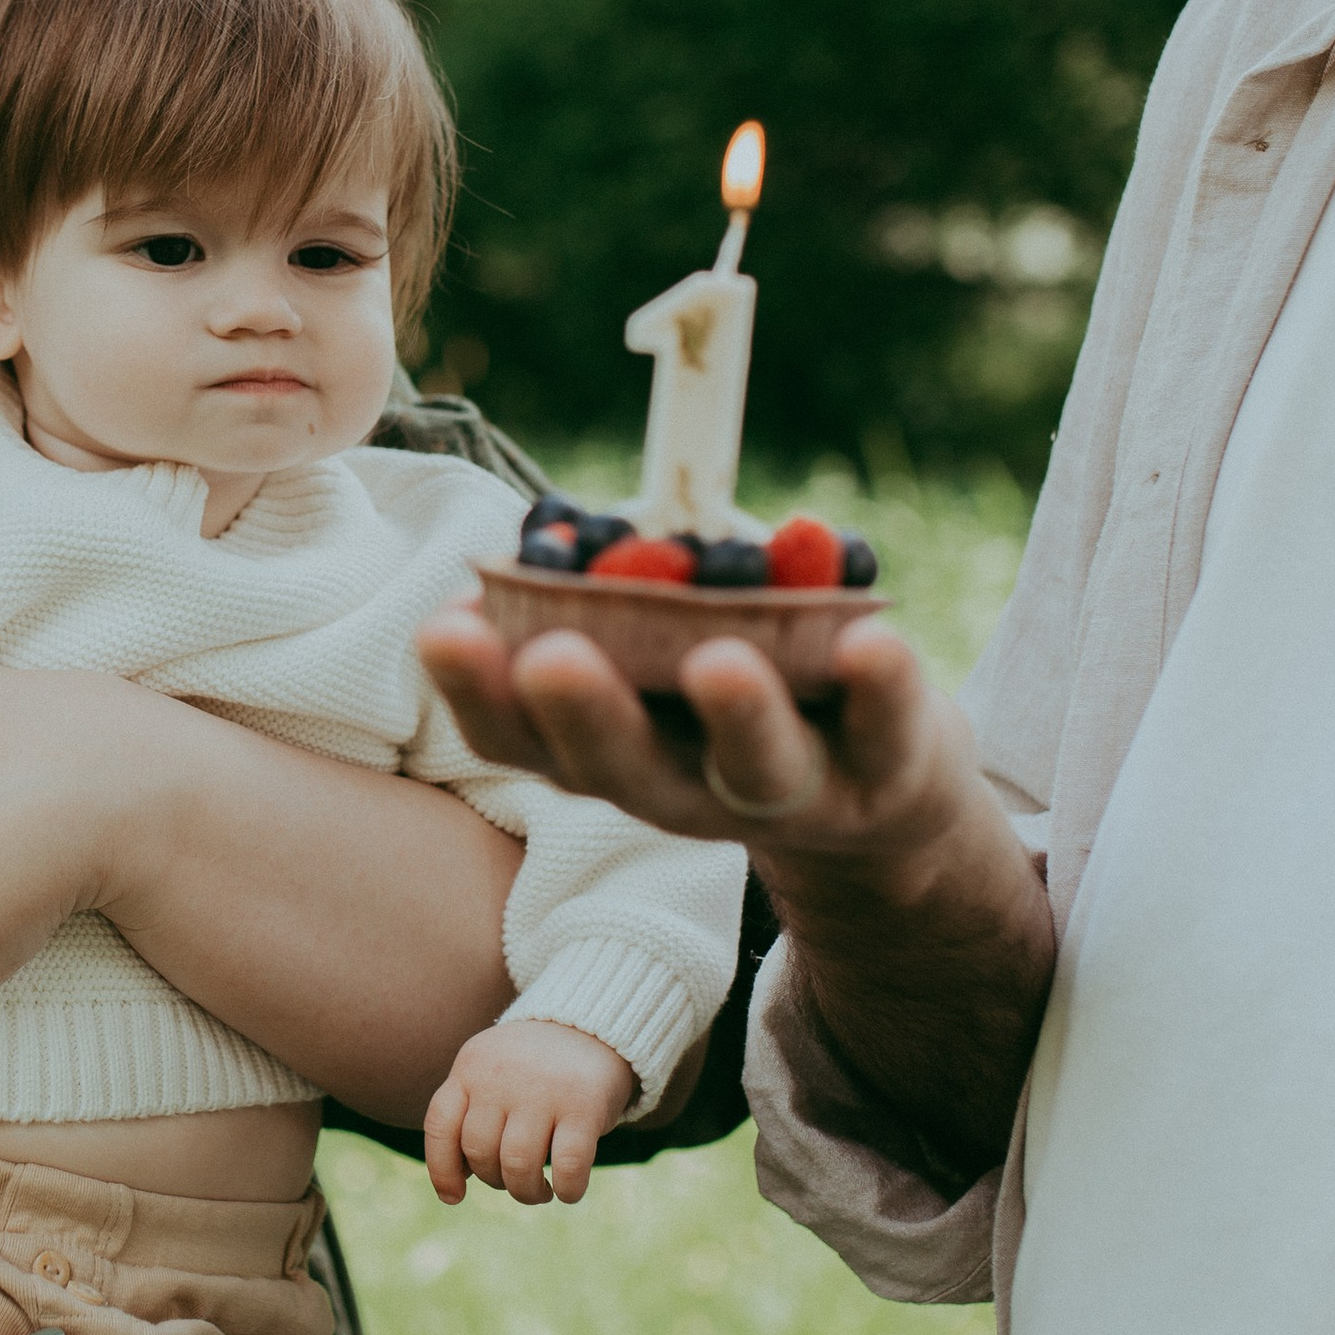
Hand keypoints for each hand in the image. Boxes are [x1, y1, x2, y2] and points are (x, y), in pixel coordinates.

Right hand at [417, 605, 972, 865]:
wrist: (882, 801)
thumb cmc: (740, 694)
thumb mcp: (658, 656)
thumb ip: (614, 598)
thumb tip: (553, 533)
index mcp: (612, 753)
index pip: (523, 738)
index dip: (475, 690)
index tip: (443, 627)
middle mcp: (687, 789)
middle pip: (628, 767)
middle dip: (585, 712)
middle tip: (552, 658)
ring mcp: (793, 792)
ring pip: (758, 766)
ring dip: (736, 715)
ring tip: (719, 661)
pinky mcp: (890, 773)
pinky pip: (888, 731)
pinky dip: (881, 689)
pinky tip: (872, 641)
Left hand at [425, 1017, 633, 1206]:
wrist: (591, 1025)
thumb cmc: (532, 1067)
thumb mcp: (489, 1071)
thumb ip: (470, 1114)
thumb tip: (456, 1182)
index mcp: (471, 1068)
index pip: (440, 1125)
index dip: (442, 1170)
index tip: (454, 1197)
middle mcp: (501, 1077)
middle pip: (480, 1151)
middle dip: (495, 1180)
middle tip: (515, 1181)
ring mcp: (543, 1089)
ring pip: (518, 1163)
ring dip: (527, 1192)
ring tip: (539, 1191)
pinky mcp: (585, 1105)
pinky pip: (568, 1165)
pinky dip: (567, 1189)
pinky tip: (568, 1191)